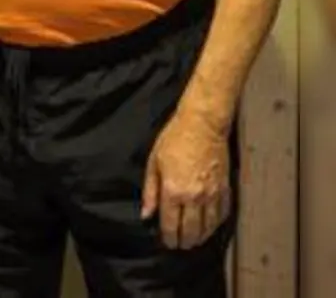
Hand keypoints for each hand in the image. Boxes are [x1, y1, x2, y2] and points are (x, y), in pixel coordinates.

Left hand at [142, 109, 231, 249]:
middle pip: (190, 230)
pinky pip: (223, 213)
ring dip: (201, 236)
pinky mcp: (225, 189)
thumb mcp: (154, 163)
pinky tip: (211, 226)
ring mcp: (212, 194)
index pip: (170, 223)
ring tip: (195, 241)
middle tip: (180, 246)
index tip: (167, 243)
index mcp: (173, 191)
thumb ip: (150, 192)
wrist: (203, 125)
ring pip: (208, 226)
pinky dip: (217, 224)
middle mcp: (194, 197)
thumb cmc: (173, 140)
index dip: (168, 237)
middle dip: (184, 241)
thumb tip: (146, 215)